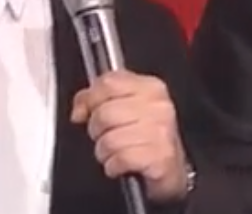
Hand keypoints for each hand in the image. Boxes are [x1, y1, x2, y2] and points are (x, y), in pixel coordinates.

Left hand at [71, 70, 189, 202]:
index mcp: (150, 88)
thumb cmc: (147, 138)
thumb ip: (98, 98)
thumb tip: (79, 109)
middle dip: (96, 131)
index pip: (108, 83)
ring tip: (114, 153)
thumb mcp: (126, 107)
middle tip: (107, 137)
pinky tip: (121, 165)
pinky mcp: (159, 157)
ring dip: (104, 152)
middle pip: (104, 113)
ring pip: (109, 139)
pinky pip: (120, 159)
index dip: (90, 100)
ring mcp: (161, 132)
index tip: (89, 112)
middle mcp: (158, 107)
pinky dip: (114, 166)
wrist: (172, 169)